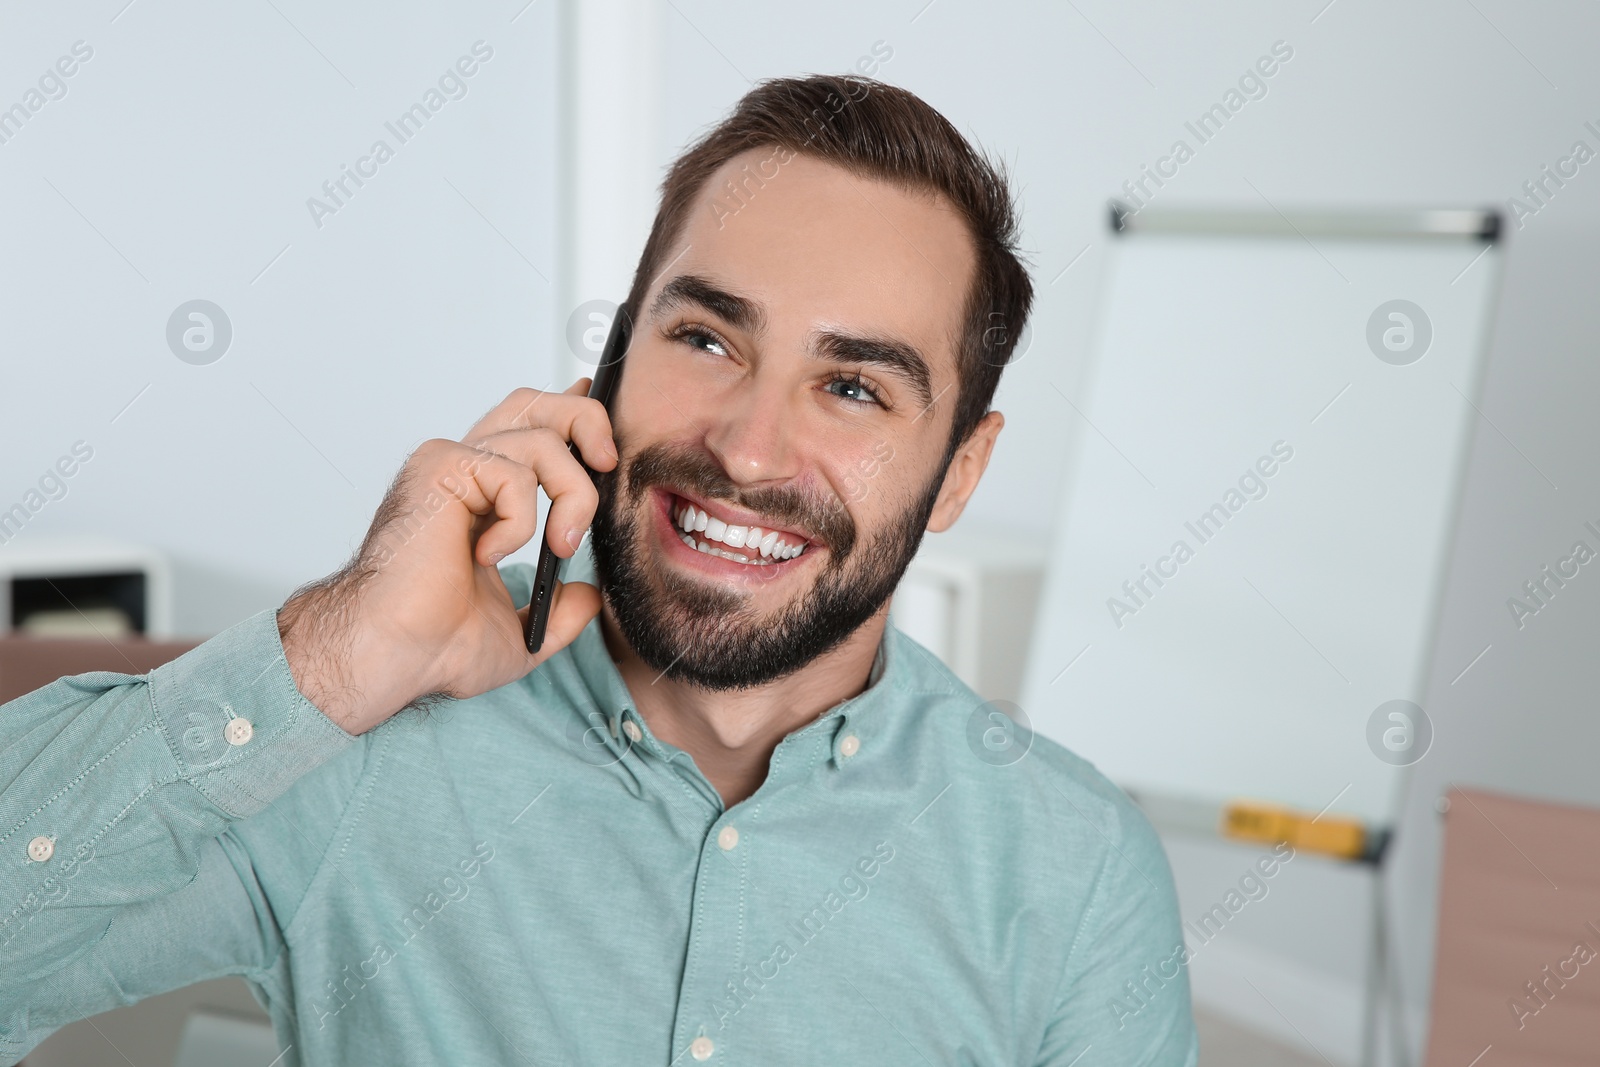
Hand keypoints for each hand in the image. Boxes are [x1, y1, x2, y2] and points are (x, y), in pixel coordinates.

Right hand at [278, 380, 616, 733]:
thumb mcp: (521, 632)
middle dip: (585, 421)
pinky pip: (516, 475)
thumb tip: (589, 595)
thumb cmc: (435, 647)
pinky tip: (487, 556)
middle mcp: (464, 470)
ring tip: (559, 546)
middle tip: (607, 467)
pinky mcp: (442, 469)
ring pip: (543, 440)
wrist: (397, 657)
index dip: (573, 421)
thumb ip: (560, 610)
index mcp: (481, 495)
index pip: (532, 429)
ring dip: (573, 495)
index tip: (606, 440)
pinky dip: (521, 520)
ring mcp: (451, 464)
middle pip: (536, 403)